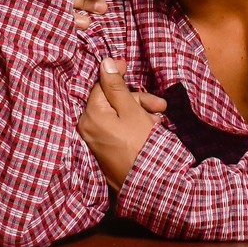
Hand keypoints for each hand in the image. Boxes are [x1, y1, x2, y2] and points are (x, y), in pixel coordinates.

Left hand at [77, 58, 166, 190]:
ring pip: (118, 114)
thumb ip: (116, 85)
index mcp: (90, 116)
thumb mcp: (130, 109)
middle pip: (112, 101)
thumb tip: (104, 62)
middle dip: (137, 100)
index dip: (116, 75)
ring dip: (141, 112)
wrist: (149, 185)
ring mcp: (97, 141)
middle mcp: (88, 128)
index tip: (128, 64)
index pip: (101, 86)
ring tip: (159, 120)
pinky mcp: (106, 151)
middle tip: (159, 106)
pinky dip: (135, 125)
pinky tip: (153, 128)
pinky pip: (118, 129)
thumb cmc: (140, 143)